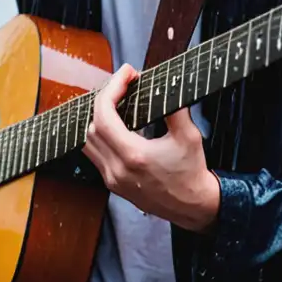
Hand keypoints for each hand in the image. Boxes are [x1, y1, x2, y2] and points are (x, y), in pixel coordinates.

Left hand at [82, 64, 220, 232]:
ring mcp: (112, 179)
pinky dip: (99, 135)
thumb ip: (174, 108)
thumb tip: (164, 84)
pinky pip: (94, 155)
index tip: (126, 74)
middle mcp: (117, 169)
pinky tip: (115, 123)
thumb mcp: (189, 136)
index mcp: (134, 156)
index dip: (112, 89)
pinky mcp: (113, 184)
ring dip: (98, 117)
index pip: (105, 115)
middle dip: (105, 99)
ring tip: (116, 101)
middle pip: (91, 126)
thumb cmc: (192, 172)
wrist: (193, 207)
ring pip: (87, 141)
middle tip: (123, 84)